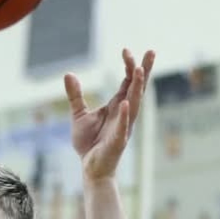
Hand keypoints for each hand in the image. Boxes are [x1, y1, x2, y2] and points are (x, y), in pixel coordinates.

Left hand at [65, 48, 154, 180]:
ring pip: (134, 104)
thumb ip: (75, 95)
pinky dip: (125, 115)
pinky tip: (126, 104)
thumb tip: (68, 74)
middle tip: (150, 51)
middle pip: (137, 88)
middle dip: (143, 70)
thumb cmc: (89, 143)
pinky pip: (123, 127)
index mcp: (117, 105)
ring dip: (137, 88)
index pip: (128, 82)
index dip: (129, 66)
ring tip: (139, 71)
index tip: (126, 50)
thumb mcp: (79, 115)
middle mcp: (125, 113)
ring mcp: (124, 126)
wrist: (91, 168)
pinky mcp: (118, 141)